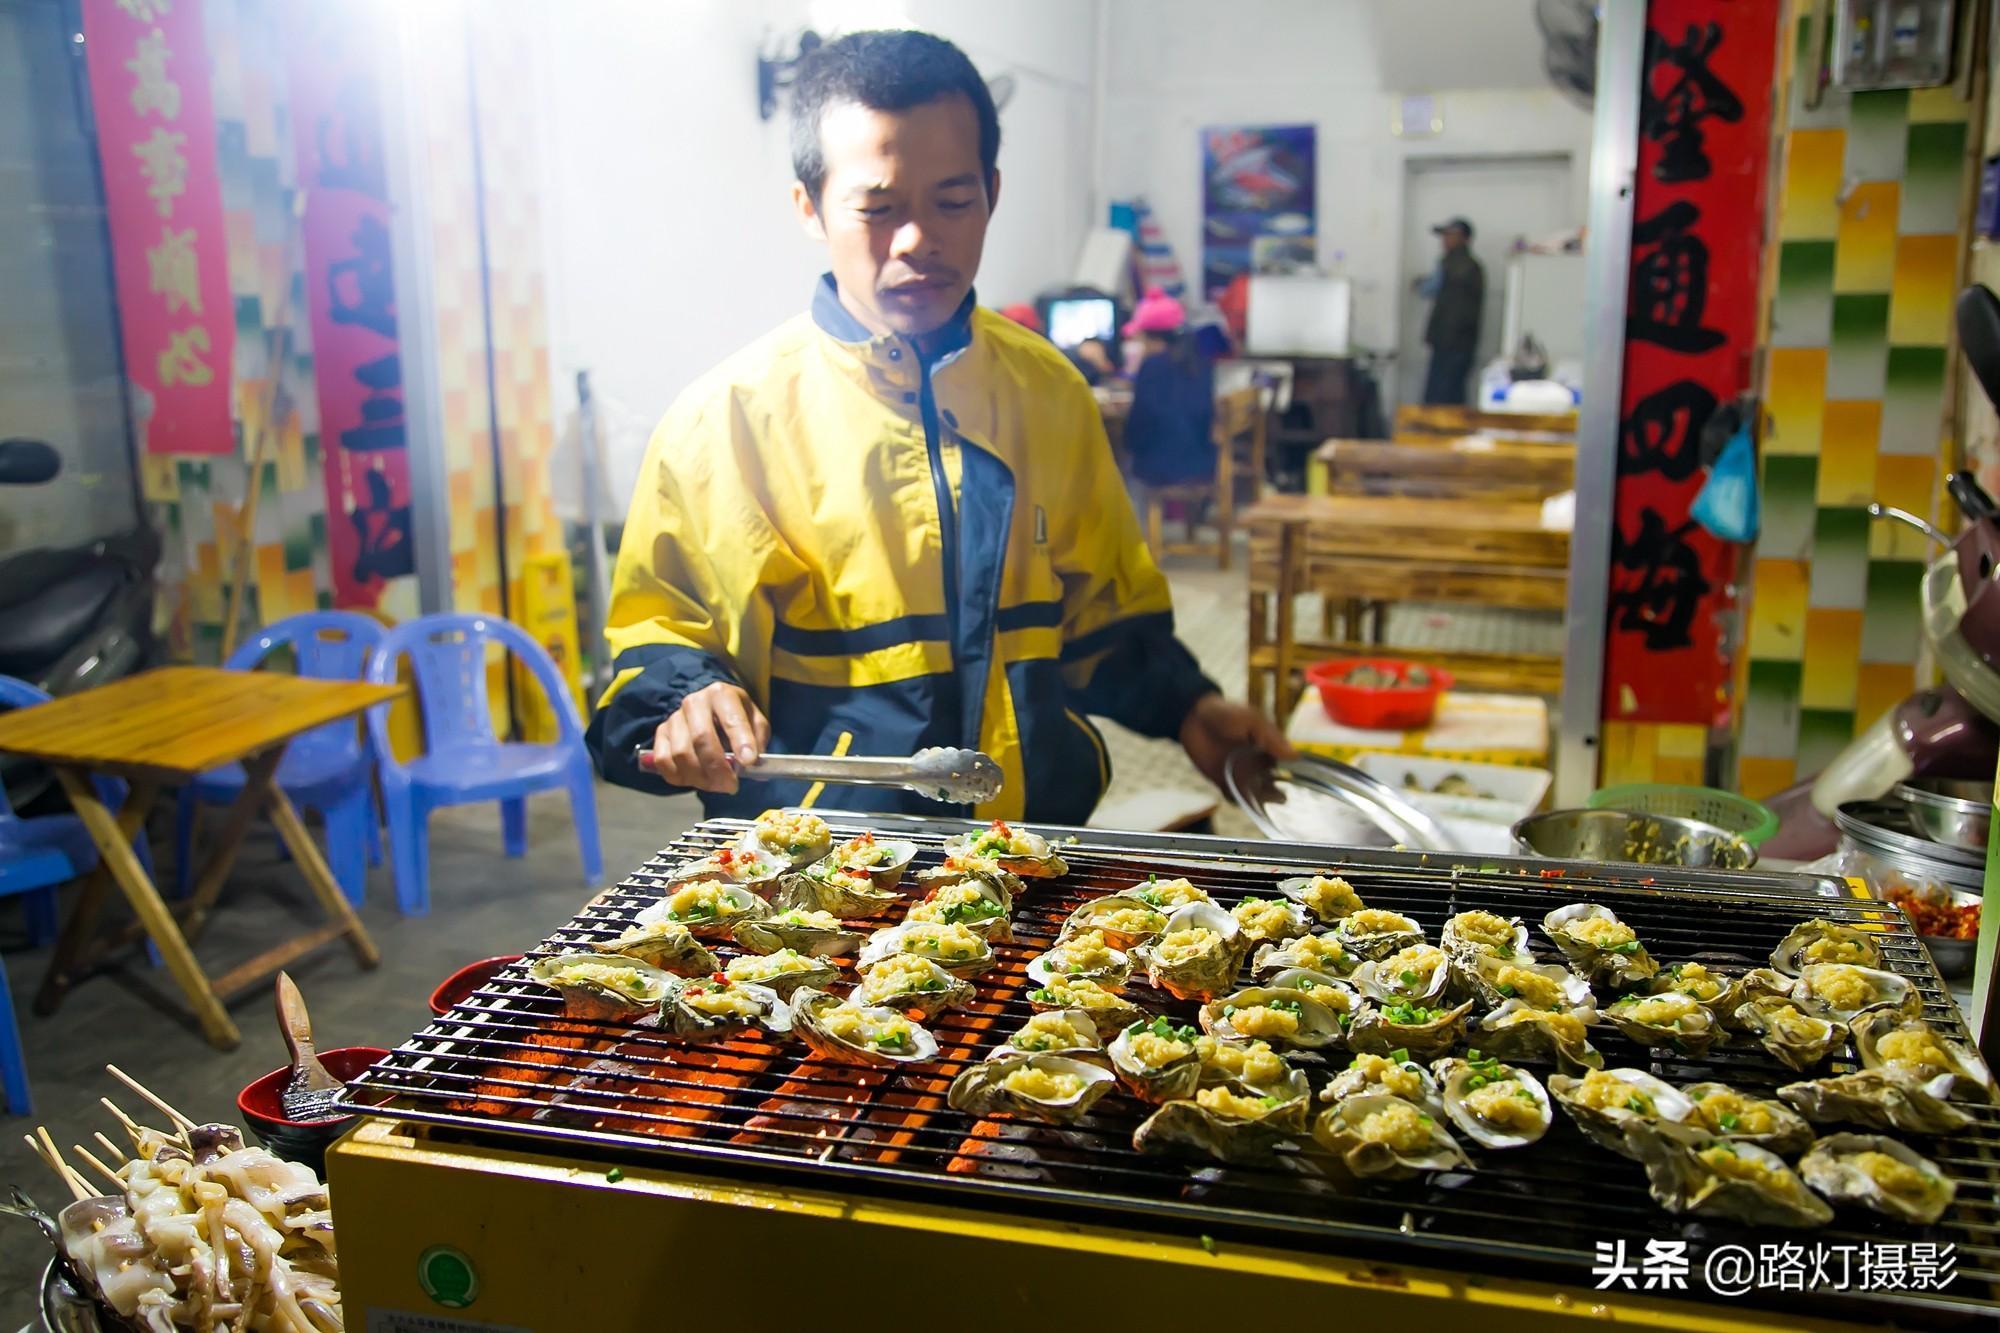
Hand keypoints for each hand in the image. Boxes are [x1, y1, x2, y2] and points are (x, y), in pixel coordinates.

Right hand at [646, 682, 770, 793]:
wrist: (708, 710)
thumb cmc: (734, 717)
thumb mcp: (754, 721)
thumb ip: (758, 741)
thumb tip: (754, 767)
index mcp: (722, 695)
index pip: (731, 719)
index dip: (741, 741)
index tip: (749, 761)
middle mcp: (695, 702)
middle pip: (701, 738)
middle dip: (718, 768)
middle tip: (730, 785)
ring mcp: (674, 718)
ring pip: (681, 754)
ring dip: (700, 777)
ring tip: (716, 785)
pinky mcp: (661, 734)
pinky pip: (663, 761)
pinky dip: (679, 777)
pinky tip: (696, 779)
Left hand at [1178, 692, 1292, 790]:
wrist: (1194, 717)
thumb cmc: (1227, 714)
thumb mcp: (1252, 721)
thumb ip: (1272, 738)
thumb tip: (1295, 756)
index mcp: (1269, 749)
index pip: (1286, 767)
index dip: (1293, 778)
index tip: (1299, 787)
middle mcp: (1258, 764)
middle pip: (1273, 785)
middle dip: (1276, 794)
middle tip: (1278, 797)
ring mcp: (1241, 774)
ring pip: (1255, 794)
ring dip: (1260, 800)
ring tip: (1261, 800)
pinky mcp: (1224, 781)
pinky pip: (1235, 797)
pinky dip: (1239, 802)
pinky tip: (1242, 801)